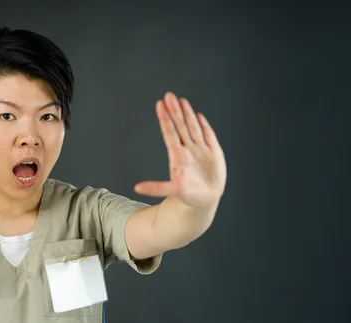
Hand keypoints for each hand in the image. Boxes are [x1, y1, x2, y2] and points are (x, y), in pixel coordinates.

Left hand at [134, 92, 226, 207]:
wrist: (204, 199)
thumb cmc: (187, 194)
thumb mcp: (172, 191)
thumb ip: (156, 188)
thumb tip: (137, 188)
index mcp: (177, 156)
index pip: (170, 133)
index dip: (165, 119)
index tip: (160, 105)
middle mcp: (188, 149)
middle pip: (180, 126)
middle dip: (175, 111)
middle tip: (169, 96)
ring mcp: (201, 150)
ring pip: (193, 128)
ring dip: (188, 114)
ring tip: (181, 100)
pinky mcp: (214, 153)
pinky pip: (209, 136)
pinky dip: (205, 126)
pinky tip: (199, 116)